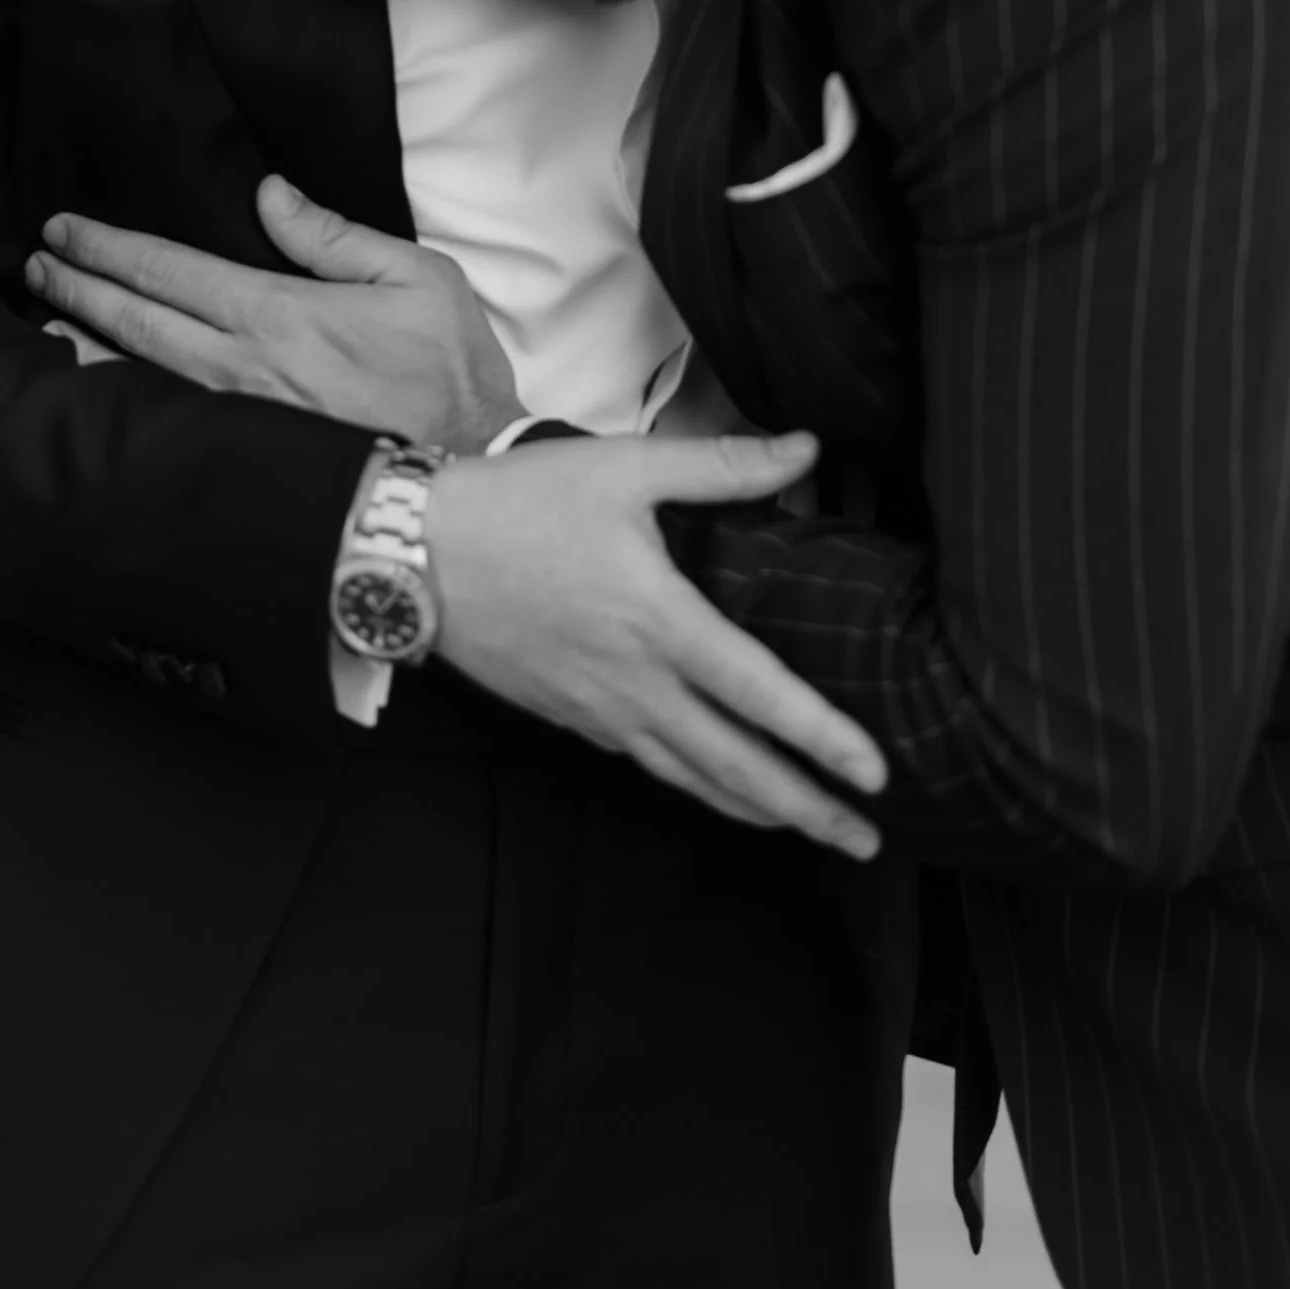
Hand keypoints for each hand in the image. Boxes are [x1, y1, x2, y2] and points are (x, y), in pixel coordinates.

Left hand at [26, 175, 521, 452]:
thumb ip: (332, 235)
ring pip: (137, 378)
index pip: (168, 271)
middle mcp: (241, 370)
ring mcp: (236, 421)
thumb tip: (269, 194)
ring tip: (46, 321)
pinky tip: (99, 391)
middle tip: (37, 265)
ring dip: (86, 344)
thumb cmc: (448, 371)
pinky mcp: (245, 456)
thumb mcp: (414, 276)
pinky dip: (121, 399)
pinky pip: (164, 421)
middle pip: (135, 321)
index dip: (107, 247)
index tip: (63, 229)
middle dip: (77, 288)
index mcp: (276, 315)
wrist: (469, 471)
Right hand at [423, 433, 888, 850]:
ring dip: (757, 811)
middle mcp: (637, 684)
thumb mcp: (623, 468)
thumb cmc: (519, 504)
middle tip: (865, 841)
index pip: (759, 695)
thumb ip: (720, 465)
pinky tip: (717, 788)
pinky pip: (649, 764)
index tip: (875, 773)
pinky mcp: (571, 718)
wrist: (414, 557)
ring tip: (808, 829)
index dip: (822, 737)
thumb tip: (805, 447)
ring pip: (692, 778)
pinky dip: (697, 786)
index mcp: (659, 622)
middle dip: (806, 809)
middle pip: (735, 765)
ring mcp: (601, 712)